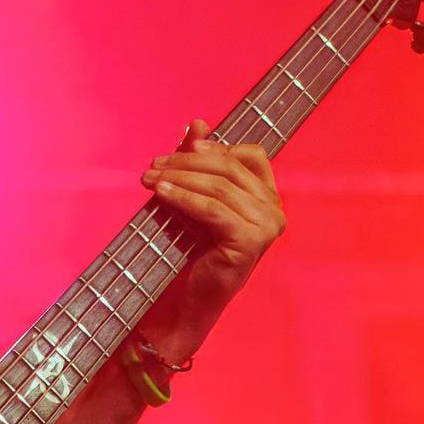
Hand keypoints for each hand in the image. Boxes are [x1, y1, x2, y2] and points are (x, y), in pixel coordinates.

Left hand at [139, 120, 285, 337]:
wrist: (186, 301)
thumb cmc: (190, 251)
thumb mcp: (195, 199)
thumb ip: (198, 163)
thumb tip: (197, 123)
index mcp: (268, 199)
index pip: (251, 156)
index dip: (218, 148)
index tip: (184, 149)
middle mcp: (274, 212)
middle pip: (230, 169)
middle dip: (187, 162)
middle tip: (154, 164)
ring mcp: (266, 228)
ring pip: (219, 187)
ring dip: (179, 178)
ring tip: (149, 178)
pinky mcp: (250, 242)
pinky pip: (213, 209)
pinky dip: (184, 197)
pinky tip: (160, 193)